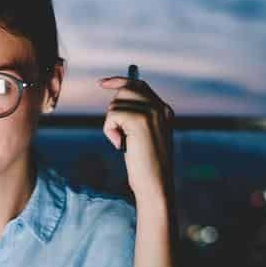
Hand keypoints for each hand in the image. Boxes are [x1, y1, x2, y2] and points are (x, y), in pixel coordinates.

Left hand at [99, 75, 174, 204]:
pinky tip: (120, 145)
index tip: (101, 84)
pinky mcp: (141, 119)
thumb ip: (136, 117)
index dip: (119, 81)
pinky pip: (112, 115)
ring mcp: (153, 112)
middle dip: (114, 110)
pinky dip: (109, 130)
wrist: (155, 184)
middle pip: (125, 90)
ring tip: (122, 142)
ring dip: (111, 124)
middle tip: (118, 133)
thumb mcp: (143, 137)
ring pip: (116, 103)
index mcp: (164, 110)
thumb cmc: (146, 166)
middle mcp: (161, 107)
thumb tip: (116, 98)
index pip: (139, 85)